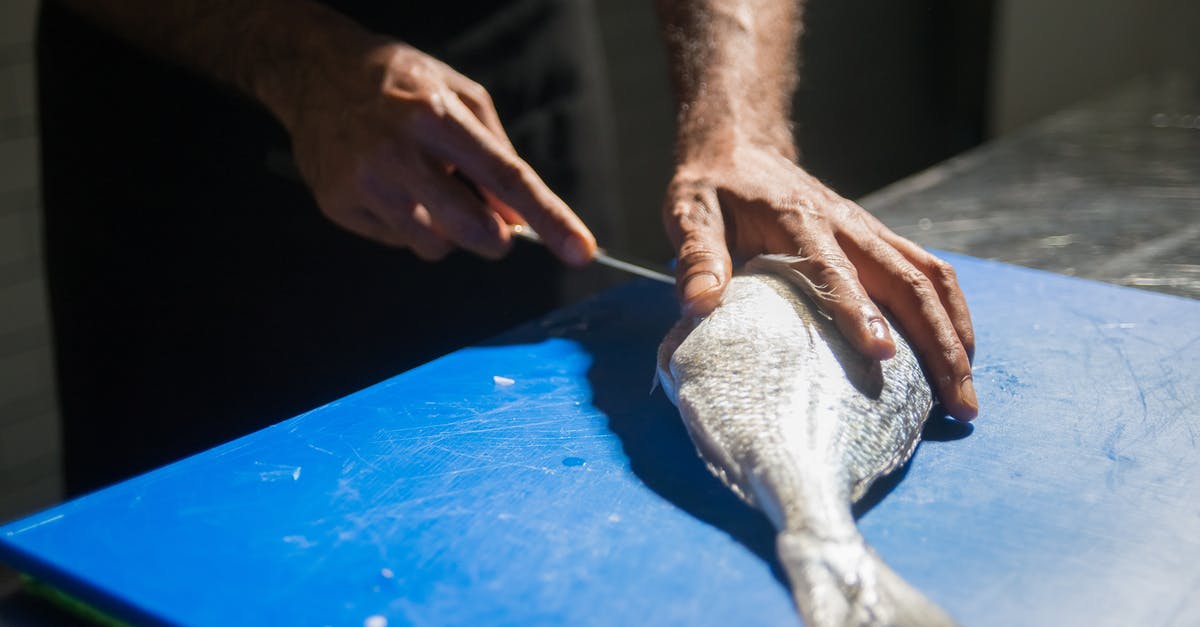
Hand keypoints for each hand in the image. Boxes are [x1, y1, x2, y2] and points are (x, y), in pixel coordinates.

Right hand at [279, 41, 594, 262]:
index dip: (548, 218)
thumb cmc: (401, 83)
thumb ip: (498, 155)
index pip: (507, 178)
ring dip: (446, 231)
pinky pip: (396, 242)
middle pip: (472, 229)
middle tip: (496, 230)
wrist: (314, 69)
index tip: (579, 251)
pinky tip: (392, 189)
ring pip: (434, 245)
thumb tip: (519, 217)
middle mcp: (398, 150)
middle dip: (495, 239)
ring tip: (427, 190)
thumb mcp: (460, 96)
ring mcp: (364, 180)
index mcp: (437, 116)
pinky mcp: (338, 202)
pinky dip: (407, 225)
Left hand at [664, 142, 977, 419]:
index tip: (882, 352)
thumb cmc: (714, 190)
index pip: (834, 272)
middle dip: (936, 343)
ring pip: (928, 279)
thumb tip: (699, 304)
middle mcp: (845, 227)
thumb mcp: (690, 215)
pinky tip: (959, 352)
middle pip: (906, 282)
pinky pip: (928, 272)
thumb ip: (697, 258)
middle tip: (956, 403)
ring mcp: (868, 232)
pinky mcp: (878, 239)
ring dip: (954, 334)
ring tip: (966, 392)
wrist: (740, 148)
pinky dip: (951, 312)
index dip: (858, 311)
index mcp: (798, 225)